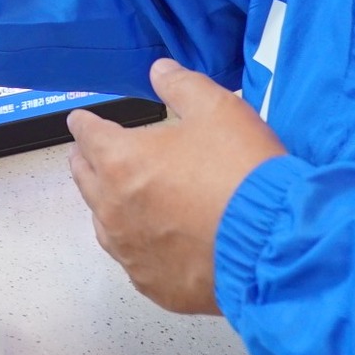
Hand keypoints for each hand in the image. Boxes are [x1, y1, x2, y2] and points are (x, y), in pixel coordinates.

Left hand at [66, 59, 286, 313]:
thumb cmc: (241, 171)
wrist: (273, 245)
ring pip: (103, 222)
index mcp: (119, 161)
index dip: (84, 122)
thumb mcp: (217, 109)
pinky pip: (132, 259)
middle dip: (86, 160)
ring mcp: (130, 251)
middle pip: (84, 178)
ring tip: (119, 195)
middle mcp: (113, 208)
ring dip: (106, 204)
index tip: (81, 120)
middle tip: (91, 153)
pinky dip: (136, 245)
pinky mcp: (153, 284)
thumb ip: (181, 85)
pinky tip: (150, 241)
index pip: (87, 134)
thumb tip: (159, 70)